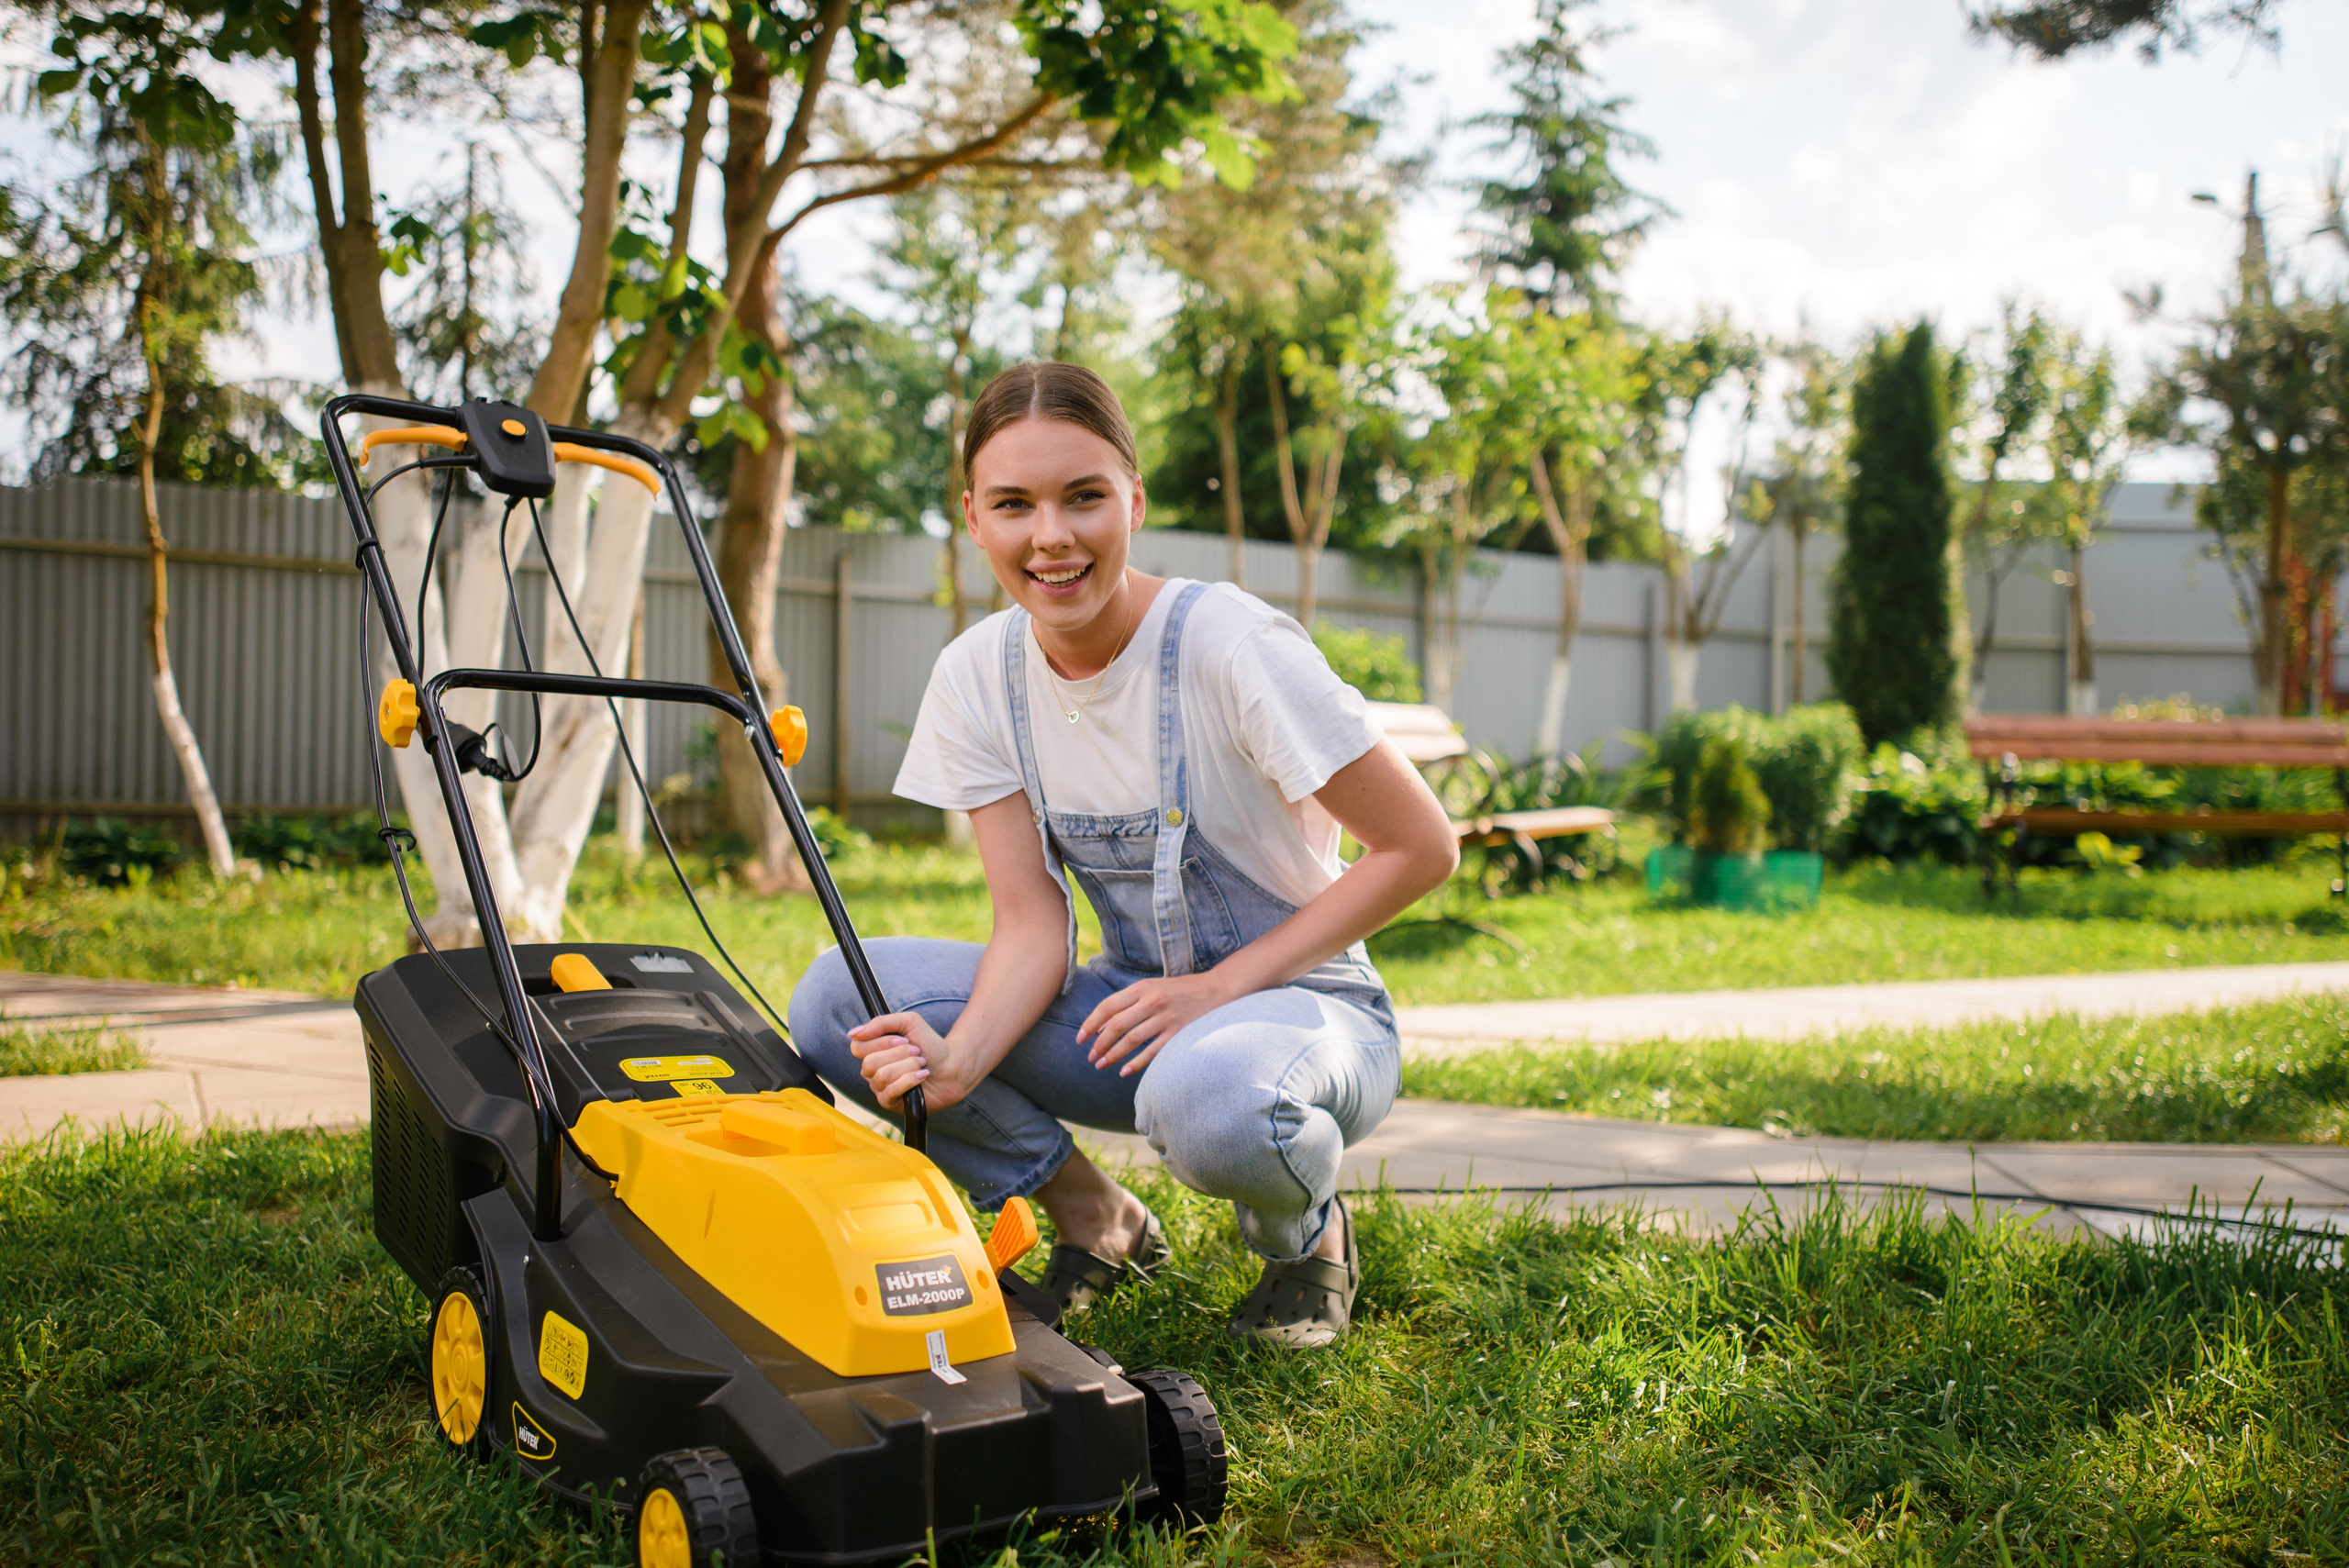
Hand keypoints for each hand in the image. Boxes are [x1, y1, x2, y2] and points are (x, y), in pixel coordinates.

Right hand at [848, 1011, 961, 1109]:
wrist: (953, 1066)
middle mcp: (872, 1071)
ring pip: (882, 1077)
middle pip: (869, 1063)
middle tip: (917, 1052)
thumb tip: (853, 1033)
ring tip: (922, 1064)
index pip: (858, 1047)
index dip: (881, 1043)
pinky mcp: (891, 1103)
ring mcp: (880, 1088)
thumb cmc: (929, 1045)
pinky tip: (922, 1076)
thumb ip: (881, 1023)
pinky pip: (890, 1092)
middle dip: (899, 1054)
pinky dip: (910, 1080)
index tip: (904, 1039)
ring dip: (908, 1066)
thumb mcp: (909, 1023)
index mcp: (873, 1052)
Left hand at [1079, 971, 1233, 1076]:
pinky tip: (1125, 1072)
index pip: (1108, 1006)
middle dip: (1099, 1043)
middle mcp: (1153, 1001)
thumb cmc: (1181, 991)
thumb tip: (1101, 1026)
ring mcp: (1167, 1017)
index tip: (1080, 1038)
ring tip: (1101, 1065)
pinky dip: (1136, 1063)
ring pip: (1132, 1040)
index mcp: (1143, 988)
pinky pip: (1153, 1052)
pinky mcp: (1180, 1033)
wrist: (1219, 989)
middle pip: (1117, 1025)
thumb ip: (1129, 1003)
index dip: (1090, 1023)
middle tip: (1091, 1057)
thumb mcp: (1154, 989)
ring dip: (1113, 1055)